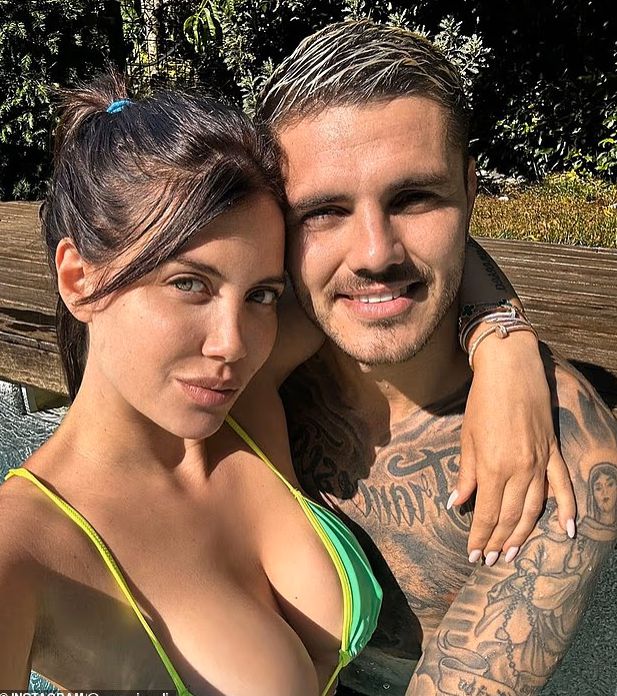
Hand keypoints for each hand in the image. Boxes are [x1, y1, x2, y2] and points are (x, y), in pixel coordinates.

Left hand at [455, 331, 575, 563]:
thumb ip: (465, 475)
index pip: (486, 513)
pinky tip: (568, 530)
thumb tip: (456, 503)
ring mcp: (540, 462)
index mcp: (493, 467)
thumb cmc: (482, 402)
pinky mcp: (553, 452)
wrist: (510, 371)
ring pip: (534, 508)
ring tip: (513, 553)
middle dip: (498, 541)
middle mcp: (519, 470)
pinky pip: (562, 486)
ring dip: (523, 534)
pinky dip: (567, 509)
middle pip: (509, 516)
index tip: (474, 555)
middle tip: (490, 559)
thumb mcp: (467, 438)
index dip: (480, 537)